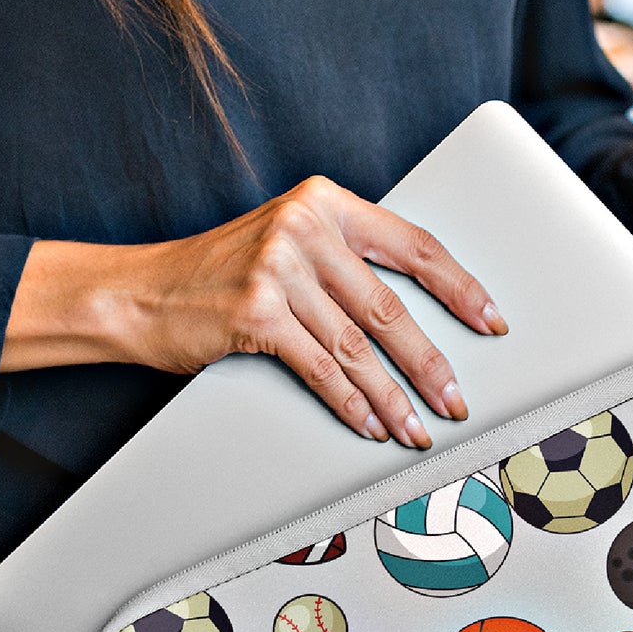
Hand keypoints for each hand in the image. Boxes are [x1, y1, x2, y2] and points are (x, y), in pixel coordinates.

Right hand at [6, 176, 506, 447]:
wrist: (139, 292)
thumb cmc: (220, 276)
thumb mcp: (287, 245)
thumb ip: (344, 262)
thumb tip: (415, 317)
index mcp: (325, 202)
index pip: (415, 246)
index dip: (461, 289)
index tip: (492, 323)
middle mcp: (305, 226)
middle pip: (391, 306)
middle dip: (431, 363)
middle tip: (458, 400)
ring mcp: (278, 266)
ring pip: (359, 345)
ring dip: (395, 397)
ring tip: (419, 429)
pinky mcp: (255, 310)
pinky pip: (321, 367)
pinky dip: (351, 403)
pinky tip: (371, 424)